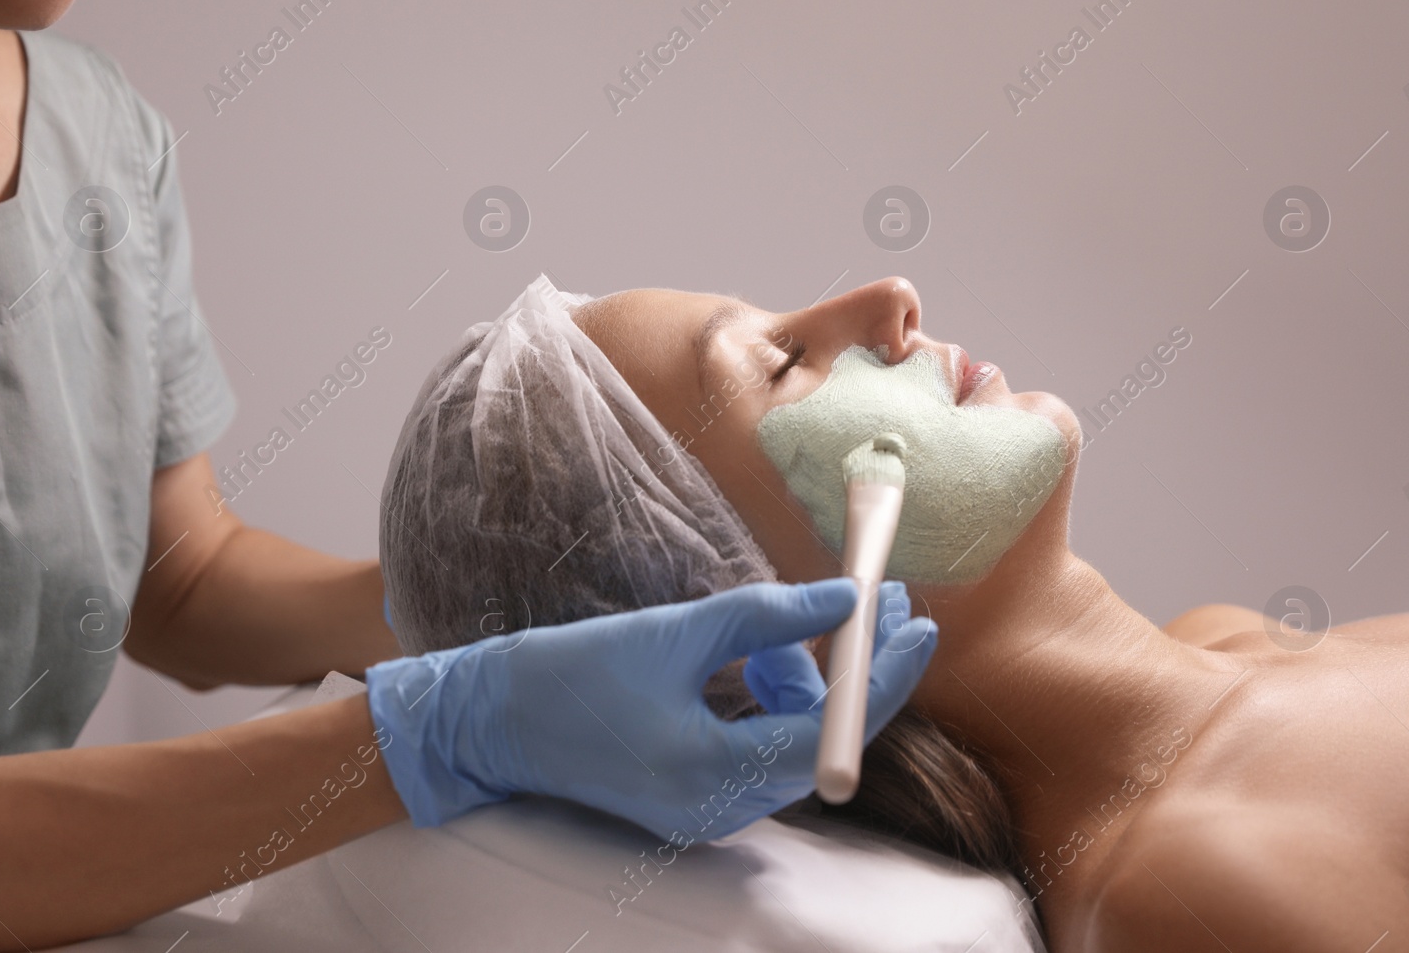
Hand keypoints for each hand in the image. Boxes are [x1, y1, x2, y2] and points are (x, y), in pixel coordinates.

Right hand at [365, 578, 936, 841]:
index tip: (916, 621)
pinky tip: (747, 660)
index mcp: (713, 776)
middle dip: (850, 666)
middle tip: (872, 598)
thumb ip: (766, 614)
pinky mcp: (701, 798)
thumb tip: (845, 596)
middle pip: (824, 740)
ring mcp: (712, 811)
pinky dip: (772, 698)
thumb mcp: (674, 631)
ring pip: (797, 739)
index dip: (883, 676)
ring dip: (801, 676)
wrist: (493, 721)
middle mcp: (721, 810)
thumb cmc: (570, 674)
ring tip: (763, 630)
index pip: (830, 734)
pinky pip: (767, 746)